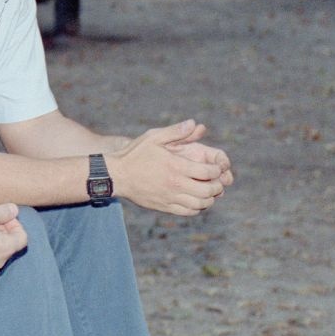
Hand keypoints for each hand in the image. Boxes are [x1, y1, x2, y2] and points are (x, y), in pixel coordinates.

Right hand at [109, 119, 228, 215]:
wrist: (117, 175)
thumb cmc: (135, 154)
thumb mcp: (153, 137)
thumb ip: (175, 131)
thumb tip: (194, 123)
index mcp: (176, 166)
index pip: (208, 172)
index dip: (217, 170)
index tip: (216, 168)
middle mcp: (175, 184)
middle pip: (208, 190)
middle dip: (217, 186)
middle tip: (217, 181)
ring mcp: (170, 197)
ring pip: (200, 204)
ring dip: (210, 198)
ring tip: (209, 191)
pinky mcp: (165, 207)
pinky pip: (188, 211)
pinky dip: (198, 208)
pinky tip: (197, 200)